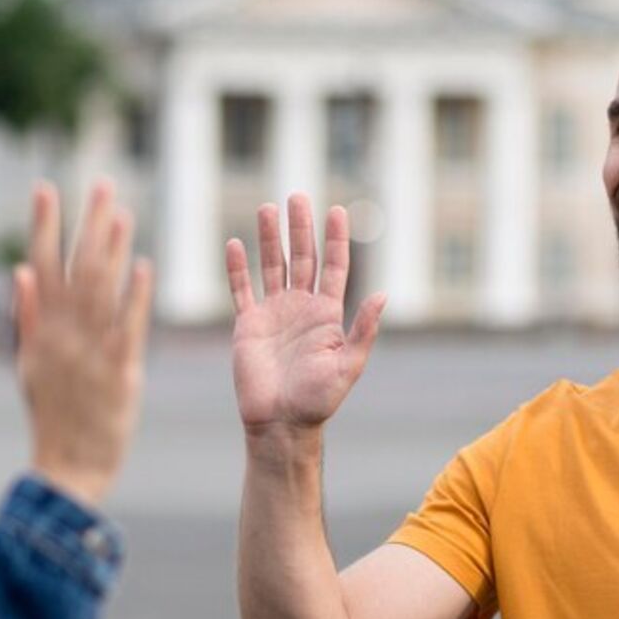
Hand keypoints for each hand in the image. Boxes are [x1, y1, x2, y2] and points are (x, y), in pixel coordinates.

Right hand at [14, 180, 153, 506]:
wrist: (68, 465)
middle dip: (87, 225)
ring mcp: (91, 353)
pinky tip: (143, 266)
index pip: (42, 267)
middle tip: (102, 186)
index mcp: (42, 331)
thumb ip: (27, 317)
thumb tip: (20, 270)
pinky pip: (128, 327)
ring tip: (122, 213)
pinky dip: (134, 296)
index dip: (44, 227)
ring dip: (112, 250)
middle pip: (76, 269)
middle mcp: (64, 336)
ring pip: (102, 291)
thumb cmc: (53, 415)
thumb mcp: (29, 365)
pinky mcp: (119, 372)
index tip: (46, 189)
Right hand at [228, 193, 386, 438]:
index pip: (334, 267)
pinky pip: (241, 290)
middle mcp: (300, 308)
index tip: (336, 211)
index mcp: (327, 314)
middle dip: (300, 227)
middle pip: (301, 258)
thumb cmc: (318, 400)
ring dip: (269, 238)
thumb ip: (363, 329)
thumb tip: (382, 295)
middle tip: (297, 196)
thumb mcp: (349, 365)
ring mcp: (273, 314)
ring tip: (267, 208)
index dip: (336, 239)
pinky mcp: (247, 326)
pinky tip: (235, 244)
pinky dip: (237, 268)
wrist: (280, 423)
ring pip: (271, 266)